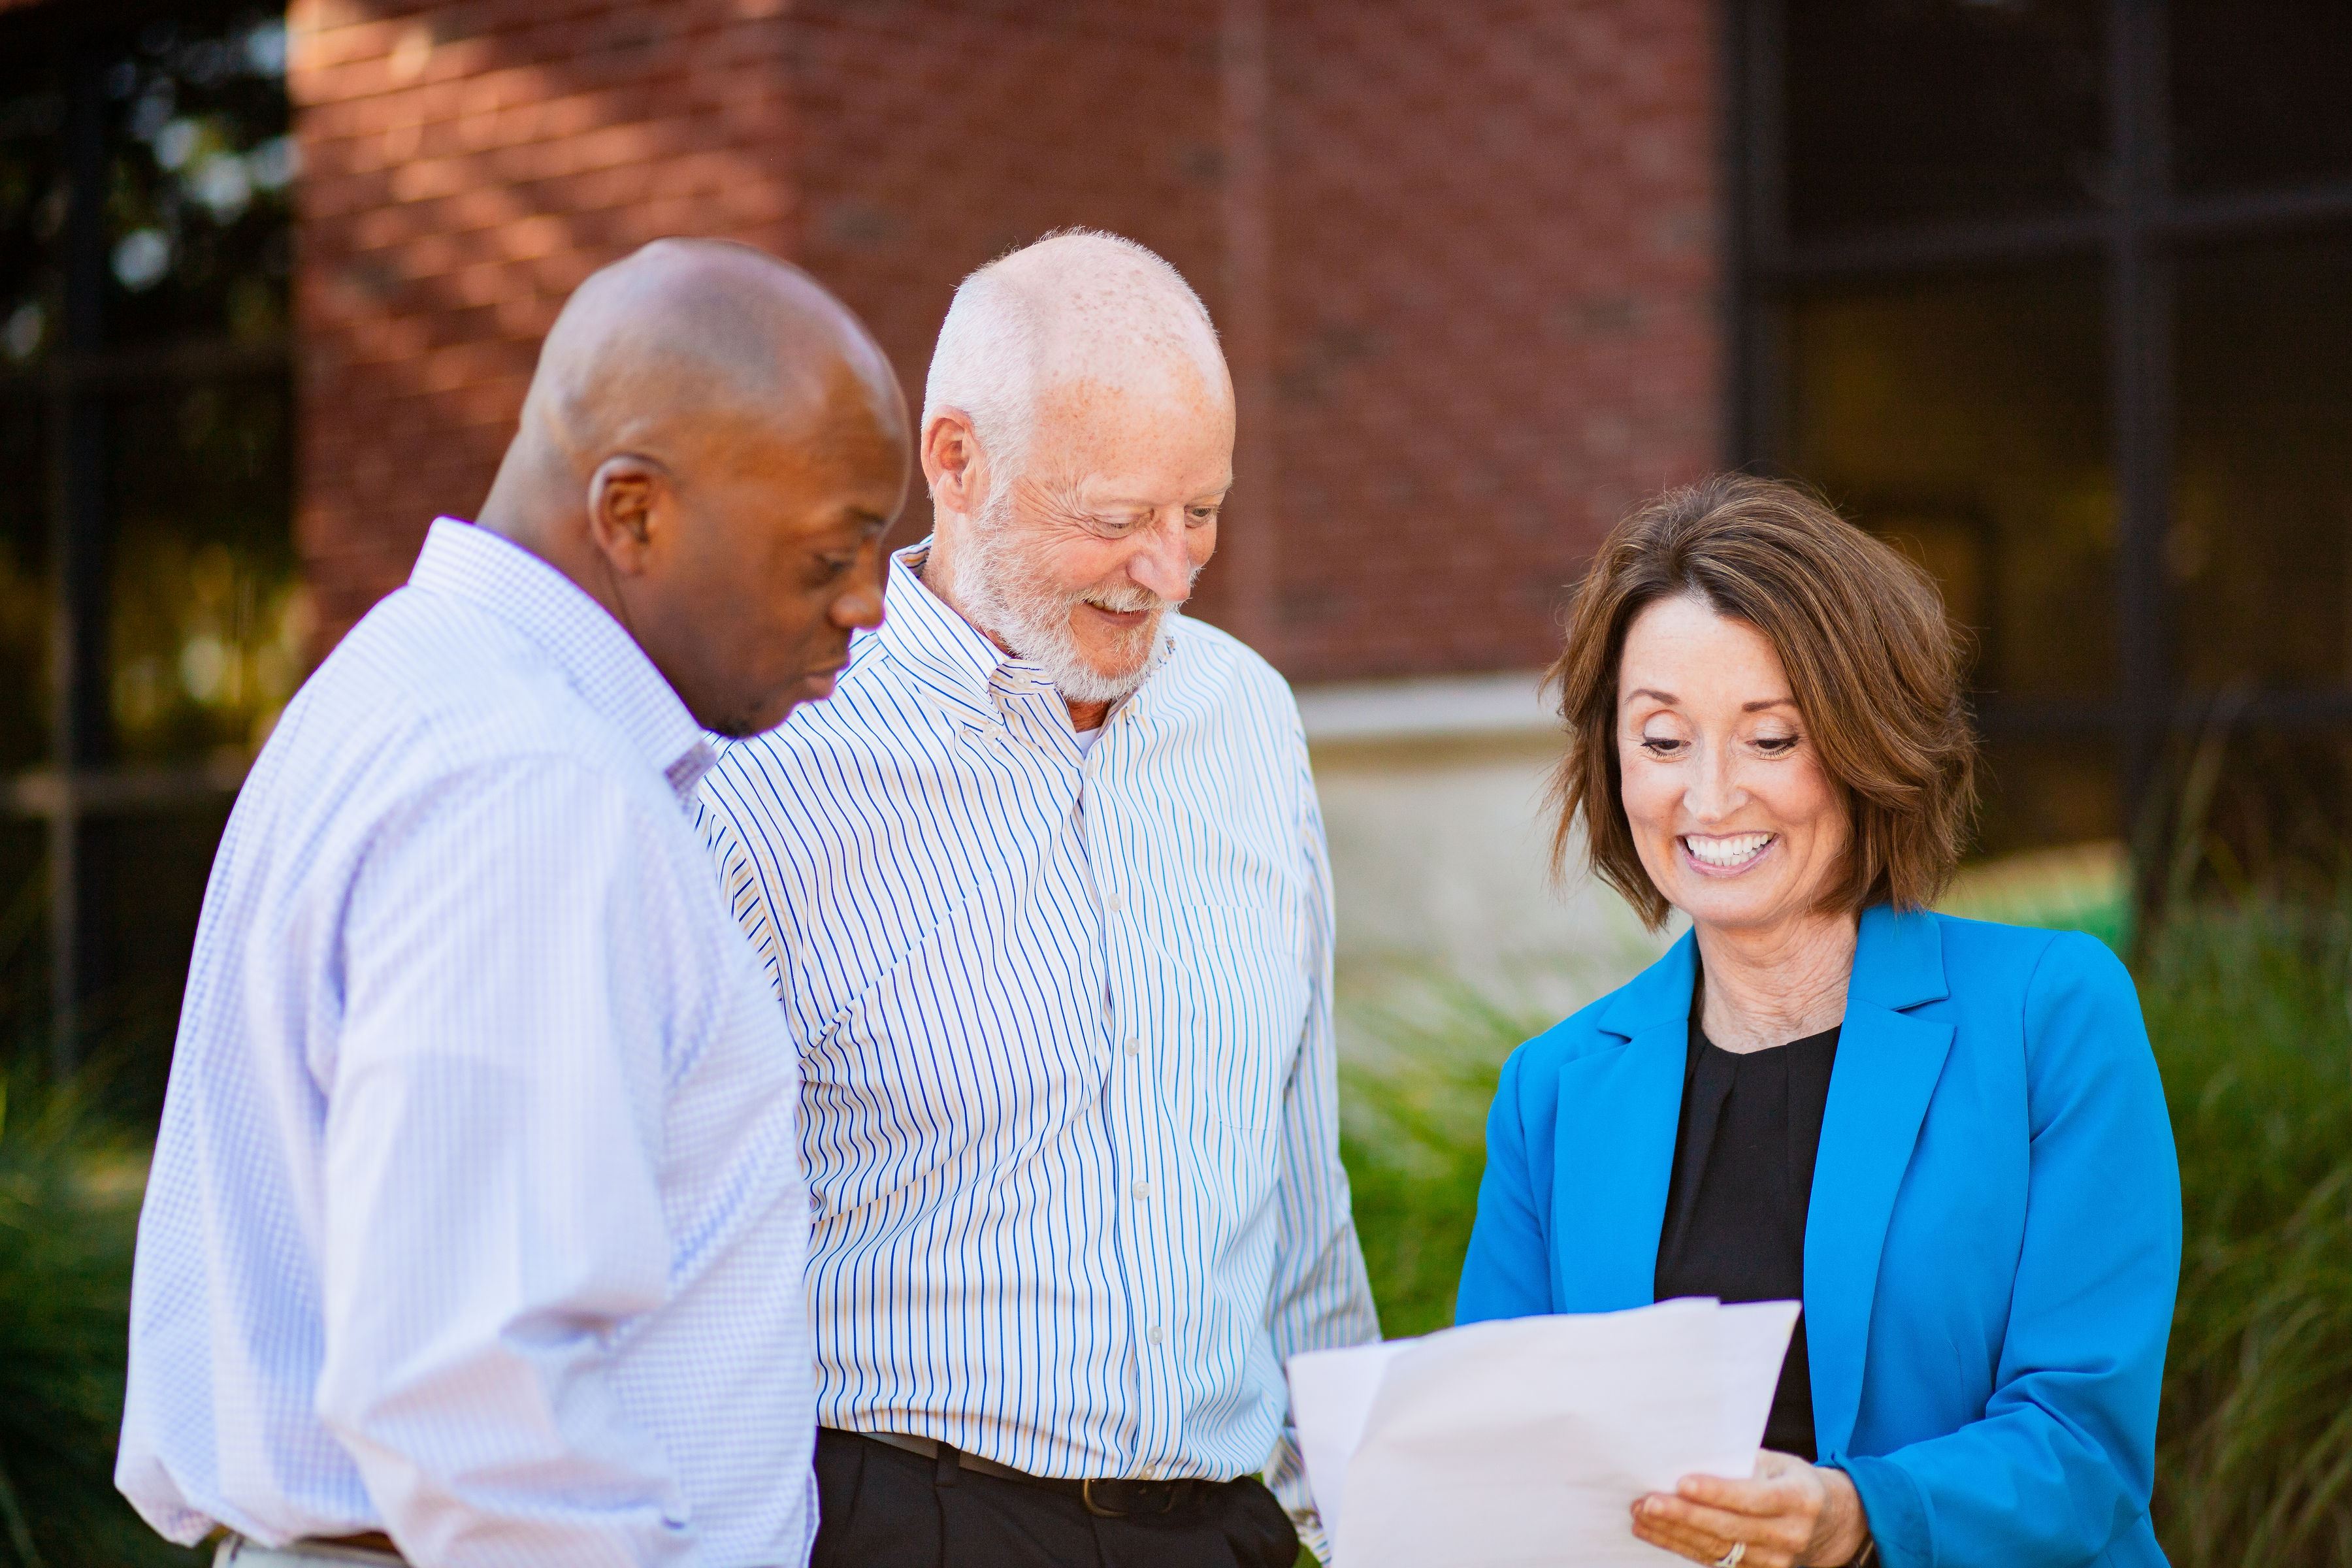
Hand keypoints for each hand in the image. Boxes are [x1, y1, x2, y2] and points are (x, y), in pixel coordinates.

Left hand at [1631, 1450, 1868, 1566]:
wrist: (1827, 1521)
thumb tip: (1692, 1455)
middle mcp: (1790, 1534)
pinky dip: (1680, 1545)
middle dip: (1684, 1516)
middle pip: (1730, 1528)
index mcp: (1799, 1499)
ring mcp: (1776, 1561)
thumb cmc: (1791, 1481)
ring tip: (1641, 1515)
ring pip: (1717, 1548)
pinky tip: (1655, 1532)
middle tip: (1647, 1502)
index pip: (1754, 1498)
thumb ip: (1743, 1463)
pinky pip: (1714, 1561)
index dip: (1717, 1492)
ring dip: (1673, 1533)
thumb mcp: (1778, 1463)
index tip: (1682, 1483)